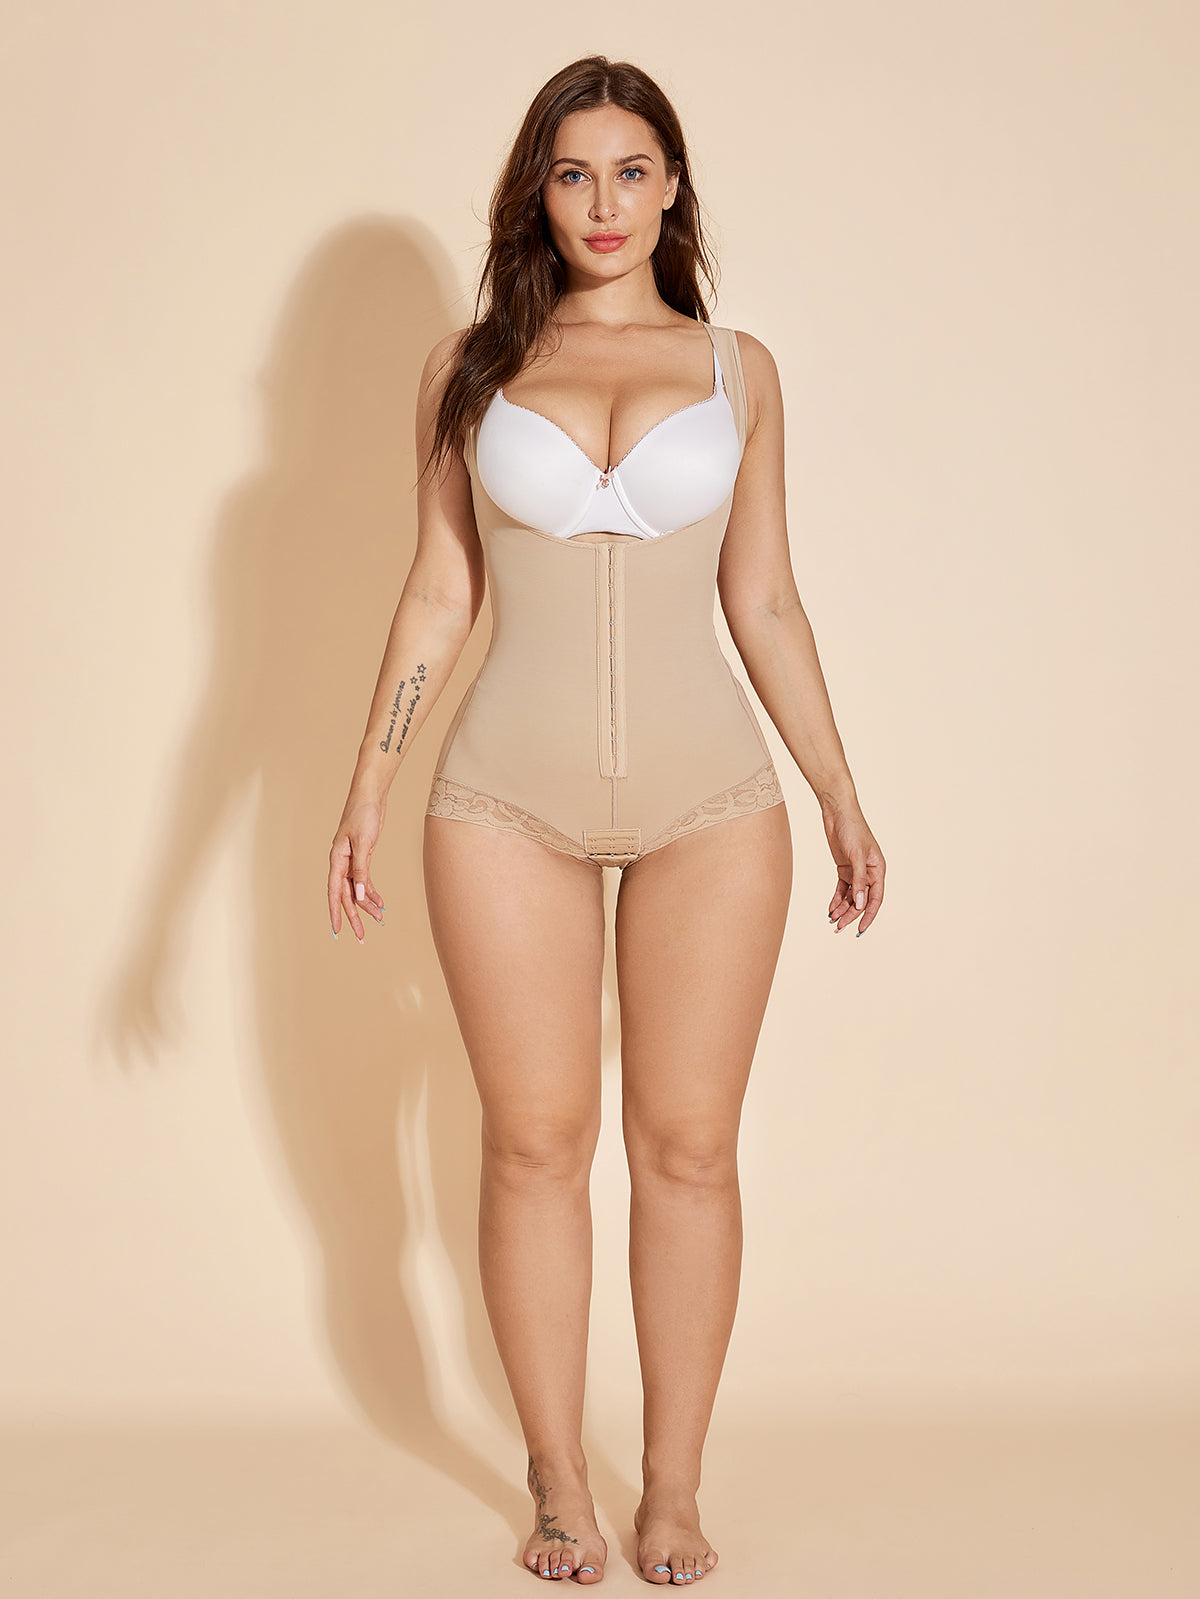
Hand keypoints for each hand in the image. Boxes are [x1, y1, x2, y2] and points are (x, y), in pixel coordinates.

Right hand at [328, 793, 386, 942]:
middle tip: (361, 938)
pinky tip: (381, 904)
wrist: (370, 795)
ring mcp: (351, 861)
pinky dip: (372, 892)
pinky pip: (365, 880)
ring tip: (379, 921)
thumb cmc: (363, 814)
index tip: (336, 931)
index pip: (334, 892)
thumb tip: (359, 893)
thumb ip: (361, 869)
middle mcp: (341, 863)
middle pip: (346, 895)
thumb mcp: (364, 842)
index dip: (335, 913)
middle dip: (353, 917)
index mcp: (337, 859)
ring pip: (357, 890)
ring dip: (367, 906)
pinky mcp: (362, 857)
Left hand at [821, 803, 884, 934]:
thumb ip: (858, 880)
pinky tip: (830, 909)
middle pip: (861, 900)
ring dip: (842, 909)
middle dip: (851, 915)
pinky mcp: (844, 867)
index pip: (876, 898)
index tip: (861, 929)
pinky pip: (842, 888)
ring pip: (851, 896)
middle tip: (839, 928)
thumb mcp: (856, 855)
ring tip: (832, 921)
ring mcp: (856, 870)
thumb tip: (860, 904)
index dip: (869, 915)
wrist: (837, 812)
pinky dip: (836, 899)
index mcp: (878, 869)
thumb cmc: (852, 829)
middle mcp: (869, 872)